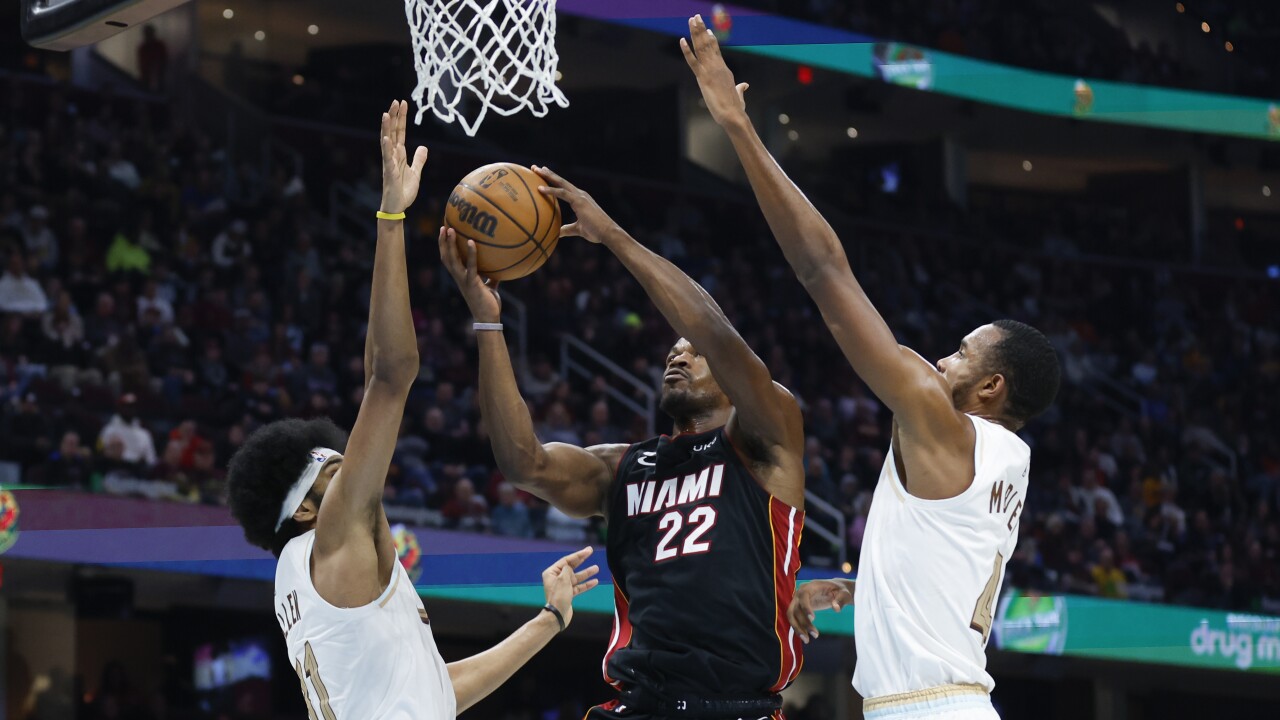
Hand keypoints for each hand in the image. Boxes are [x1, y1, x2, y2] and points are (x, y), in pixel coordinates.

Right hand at [379, 99, 428, 213]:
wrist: (397, 207)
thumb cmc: (404, 191)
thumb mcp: (416, 173)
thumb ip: (419, 160)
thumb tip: (423, 147)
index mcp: (399, 155)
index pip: (400, 132)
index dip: (402, 118)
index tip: (403, 103)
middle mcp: (392, 156)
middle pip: (393, 132)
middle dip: (394, 117)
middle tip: (396, 101)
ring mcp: (389, 163)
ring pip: (387, 142)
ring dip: (387, 128)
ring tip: (386, 114)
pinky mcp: (389, 173)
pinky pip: (387, 159)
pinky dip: (387, 148)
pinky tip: (386, 138)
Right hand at [437, 227, 501, 322]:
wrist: (488, 318)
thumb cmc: (489, 304)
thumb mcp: (490, 287)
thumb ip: (491, 278)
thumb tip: (499, 269)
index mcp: (462, 277)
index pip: (449, 260)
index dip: (444, 247)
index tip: (444, 233)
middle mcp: (459, 277)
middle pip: (446, 257)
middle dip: (443, 242)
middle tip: (443, 226)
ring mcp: (464, 280)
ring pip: (452, 259)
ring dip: (450, 244)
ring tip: (450, 229)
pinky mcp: (472, 283)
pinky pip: (471, 265)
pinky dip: (471, 253)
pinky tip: (471, 241)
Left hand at [531, 166, 620, 244]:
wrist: (608, 233)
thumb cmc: (596, 232)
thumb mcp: (578, 229)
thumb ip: (567, 229)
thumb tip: (557, 233)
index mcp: (580, 199)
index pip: (563, 187)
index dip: (553, 180)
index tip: (542, 174)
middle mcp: (580, 194)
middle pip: (560, 181)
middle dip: (547, 173)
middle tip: (535, 167)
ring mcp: (580, 196)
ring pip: (561, 182)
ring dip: (547, 176)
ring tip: (535, 170)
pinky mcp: (579, 201)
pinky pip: (562, 193)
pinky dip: (551, 190)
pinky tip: (540, 188)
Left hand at [542, 546, 599, 628]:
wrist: (557, 616)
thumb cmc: (558, 597)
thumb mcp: (563, 580)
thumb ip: (567, 570)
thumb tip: (569, 566)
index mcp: (552, 573)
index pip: (566, 560)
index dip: (578, 555)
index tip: (588, 550)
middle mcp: (556, 578)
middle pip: (571, 566)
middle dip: (582, 559)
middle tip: (591, 551)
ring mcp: (563, 586)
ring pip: (577, 577)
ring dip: (586, 573)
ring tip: (596, 568)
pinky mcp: (568, 594)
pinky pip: (579, 586)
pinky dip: (586, 584)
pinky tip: (595, 581)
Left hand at [680, 14, 749, 128]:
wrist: (733, 115)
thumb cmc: (736, 108)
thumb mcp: (738, 95)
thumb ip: (740, 89)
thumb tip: (745, 85)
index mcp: (724, 70)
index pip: (716, 51)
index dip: (710, 39)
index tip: (707, 30)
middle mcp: (717, 66)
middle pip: (708, 44)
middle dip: (701, 29)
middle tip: (696, 17)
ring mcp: (710, 70)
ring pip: (701, 47)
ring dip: (696, 32)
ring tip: (692, 20)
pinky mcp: (703, 78)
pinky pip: (693, 61)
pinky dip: (687, 51)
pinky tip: (682, 40)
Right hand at [787, 579, 853, 643]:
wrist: (835, 589)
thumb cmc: (840, 590)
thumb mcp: (845, 593)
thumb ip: (841, 600)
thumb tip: (836, 608)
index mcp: (811, 586)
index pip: (804, 595)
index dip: (806, 607)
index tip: (813, 619)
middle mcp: (800, 592)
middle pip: (795, 608)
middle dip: (802, 623)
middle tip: (815, 635)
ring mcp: (798, 600)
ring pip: (791, 615)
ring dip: (797, 628)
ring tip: (807, 640)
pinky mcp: (798, 608)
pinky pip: (794, 618)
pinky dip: (798, 628)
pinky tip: (805, 637)